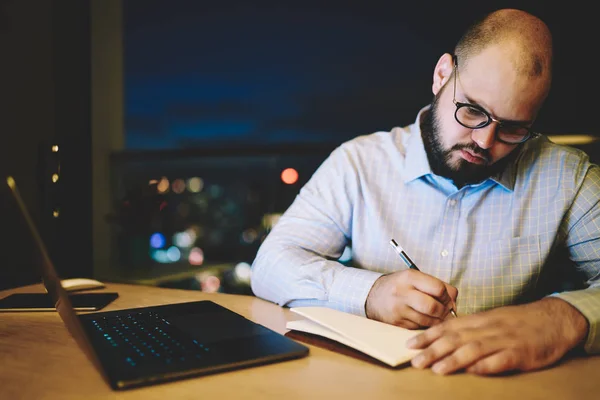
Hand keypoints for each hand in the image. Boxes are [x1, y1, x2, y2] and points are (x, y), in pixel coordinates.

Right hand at [365, 269, 457, 328]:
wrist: (372, 297)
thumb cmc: (400, 286)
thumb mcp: (415, 278)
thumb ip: (437, 286)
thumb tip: (454, 303)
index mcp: (409, 277)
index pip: (438, 288)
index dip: (447, 296)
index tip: (446, 299)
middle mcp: (402, 293)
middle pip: (434, 307)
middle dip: (444, 311)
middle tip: (443, 311)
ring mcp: (398, 310)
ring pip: (429, 321)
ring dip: (437, 321)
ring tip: (435, 316)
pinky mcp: (397, 324)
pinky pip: (420, 329)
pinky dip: (426, 327)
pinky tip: (423, 321)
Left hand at [406, 297, 588, 374]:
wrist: (554, 319)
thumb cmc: (519, 321)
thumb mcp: (492, 319)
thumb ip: (470, 328)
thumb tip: (445, 336)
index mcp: (480, 320)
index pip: (448, 326)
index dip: (428, 335)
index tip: (410, 344)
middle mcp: (488, 328)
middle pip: (456, 338)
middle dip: (433, 349)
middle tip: (415, 360)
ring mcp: (504, 340)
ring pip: (474, 349)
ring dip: (454, 359)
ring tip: (436, 369)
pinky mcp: (521, 353)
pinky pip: (501, 360)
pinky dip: (486, 366)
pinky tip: (473, 372)